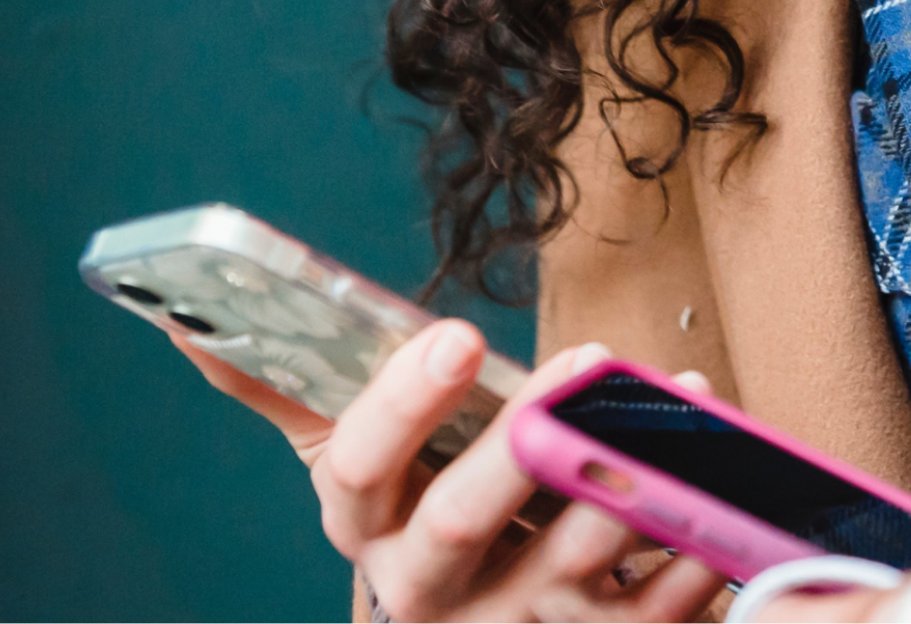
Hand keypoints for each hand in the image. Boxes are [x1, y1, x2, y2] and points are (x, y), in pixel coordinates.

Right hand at [181, 319, 720, 623]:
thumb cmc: (425, 512)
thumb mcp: (356, 462)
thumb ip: (288, 389)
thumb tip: (186, 317)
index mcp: (367, 527)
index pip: (357, 471)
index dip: (400, 406)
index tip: (453, 335)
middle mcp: (431, 587)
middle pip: (461, 521)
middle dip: (521, 441)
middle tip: (585, 360)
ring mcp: (519, 620)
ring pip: (572, 557)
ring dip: (628, 476)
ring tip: (678, 398)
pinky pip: (658, 601)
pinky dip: (697, 540)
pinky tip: (724, 475)